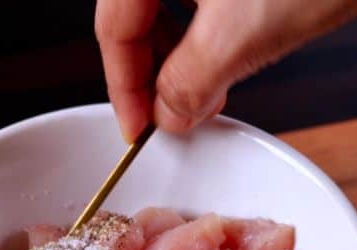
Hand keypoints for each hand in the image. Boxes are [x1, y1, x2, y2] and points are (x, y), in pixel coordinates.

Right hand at [96, 0, 356, 140]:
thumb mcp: (242, 33)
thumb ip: (190, 82)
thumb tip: (169, 112)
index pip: (113, 27)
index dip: (123, 87)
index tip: (139, 130)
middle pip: (134, 12)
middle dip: (153, 67)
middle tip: (173, 111)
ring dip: (183, 46)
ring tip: (209, 82)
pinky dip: (211, 19)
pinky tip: (238, 41)